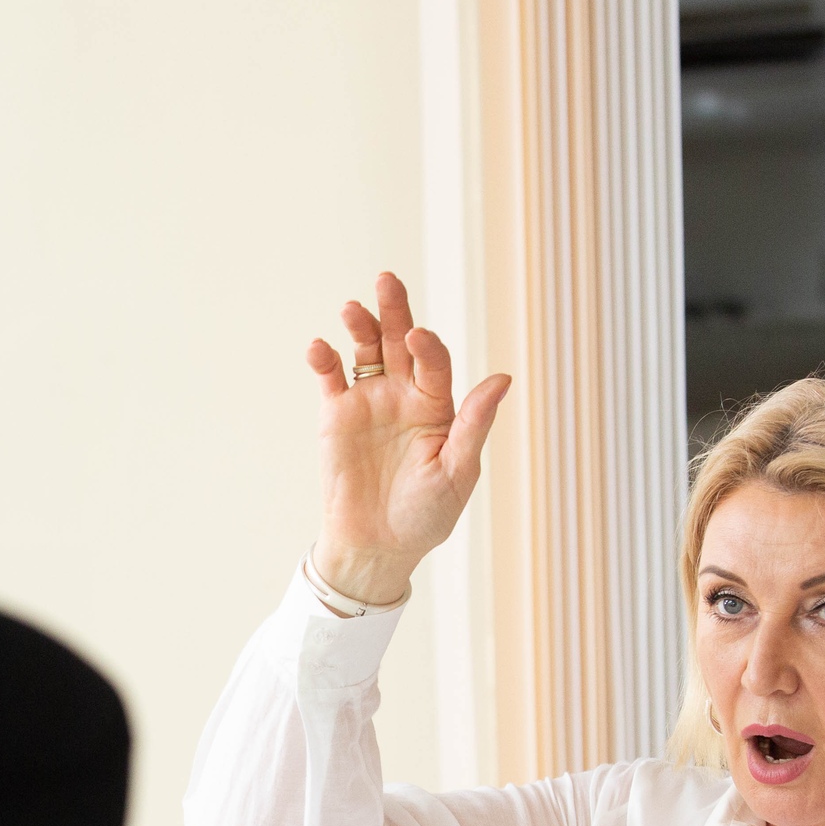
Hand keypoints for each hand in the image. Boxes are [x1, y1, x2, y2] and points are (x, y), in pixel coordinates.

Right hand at [305, 272, 510, 605]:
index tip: (420, 336)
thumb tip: (503, 378)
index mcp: (439, 405)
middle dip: (395, 311)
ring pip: (366, 351)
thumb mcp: (457, 472)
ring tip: (353, 309)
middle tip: (388, 280)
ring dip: (360, 326)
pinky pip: (331, 378)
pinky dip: (325, 359)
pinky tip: (321, 348)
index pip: (435, 363)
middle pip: (401, 341)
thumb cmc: (426, 514)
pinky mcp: (337, 414)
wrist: (378, 545)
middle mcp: (405, 394)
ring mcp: (370, 401)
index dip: (429, 346)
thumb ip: (474, 424)